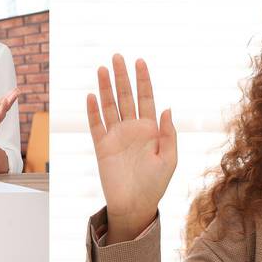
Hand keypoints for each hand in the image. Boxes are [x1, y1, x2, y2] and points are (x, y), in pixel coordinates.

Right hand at [86, 55, 177, 243]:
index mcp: (151, 130)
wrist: (135, 205)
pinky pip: (96, 125)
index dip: (143, 81)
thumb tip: (167, 108)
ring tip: (102, 69)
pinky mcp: (102, 147)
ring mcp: (116, 136)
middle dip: (122, 77)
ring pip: (110, 106)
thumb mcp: (169, 159)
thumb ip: (169, 134)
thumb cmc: (156, 184)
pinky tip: (92, 96)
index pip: (146, 99)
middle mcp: (132, 129)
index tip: (140, 61)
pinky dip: (93, 111)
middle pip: (126, 97)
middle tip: (117, 56)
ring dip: (106, 88)